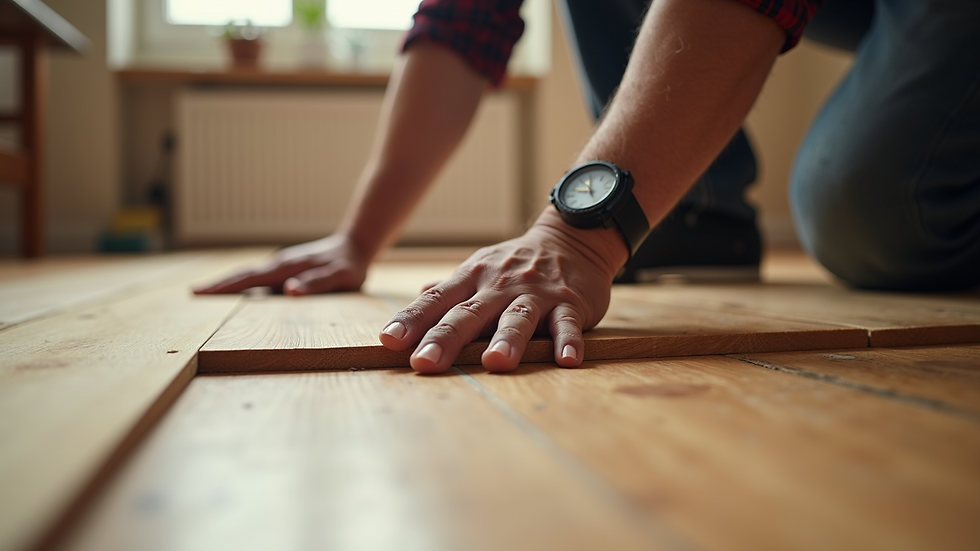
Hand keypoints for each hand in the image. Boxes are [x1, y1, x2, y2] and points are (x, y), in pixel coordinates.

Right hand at [193, 234, 367, 294]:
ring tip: (206, 294)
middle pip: (242, 276)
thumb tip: (289, 290)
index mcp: (286, 268)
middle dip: (217, 285)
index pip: (249, 279)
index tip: (200, 293)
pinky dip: (243, 283)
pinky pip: (259, 277)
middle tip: (192, 294)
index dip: (225, 287)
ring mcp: (281, 265)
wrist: (355, 244)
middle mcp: (279, 264)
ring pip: (249, 276)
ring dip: (227, 284)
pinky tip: (238, 292)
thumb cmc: (349, 265)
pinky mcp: (286, 268)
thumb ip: (316, 284)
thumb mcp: (339, 278)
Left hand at [378, 212, 627, 372]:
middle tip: (425, 363)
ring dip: (507, 339)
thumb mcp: (479, 269)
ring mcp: (536, 294)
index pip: (437, 301)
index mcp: (473, 279)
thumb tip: (417, 298)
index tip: (390, 341)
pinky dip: (568, 340)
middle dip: (446, 338)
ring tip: (496, 362)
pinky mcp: (570, 303)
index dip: (413, 320)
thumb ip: (448, 290)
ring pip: (518, 317)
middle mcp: (500, 286)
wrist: (572, 237)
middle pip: (469, 313)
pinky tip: (567, 360)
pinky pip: (568, 323)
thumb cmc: (517, 263)